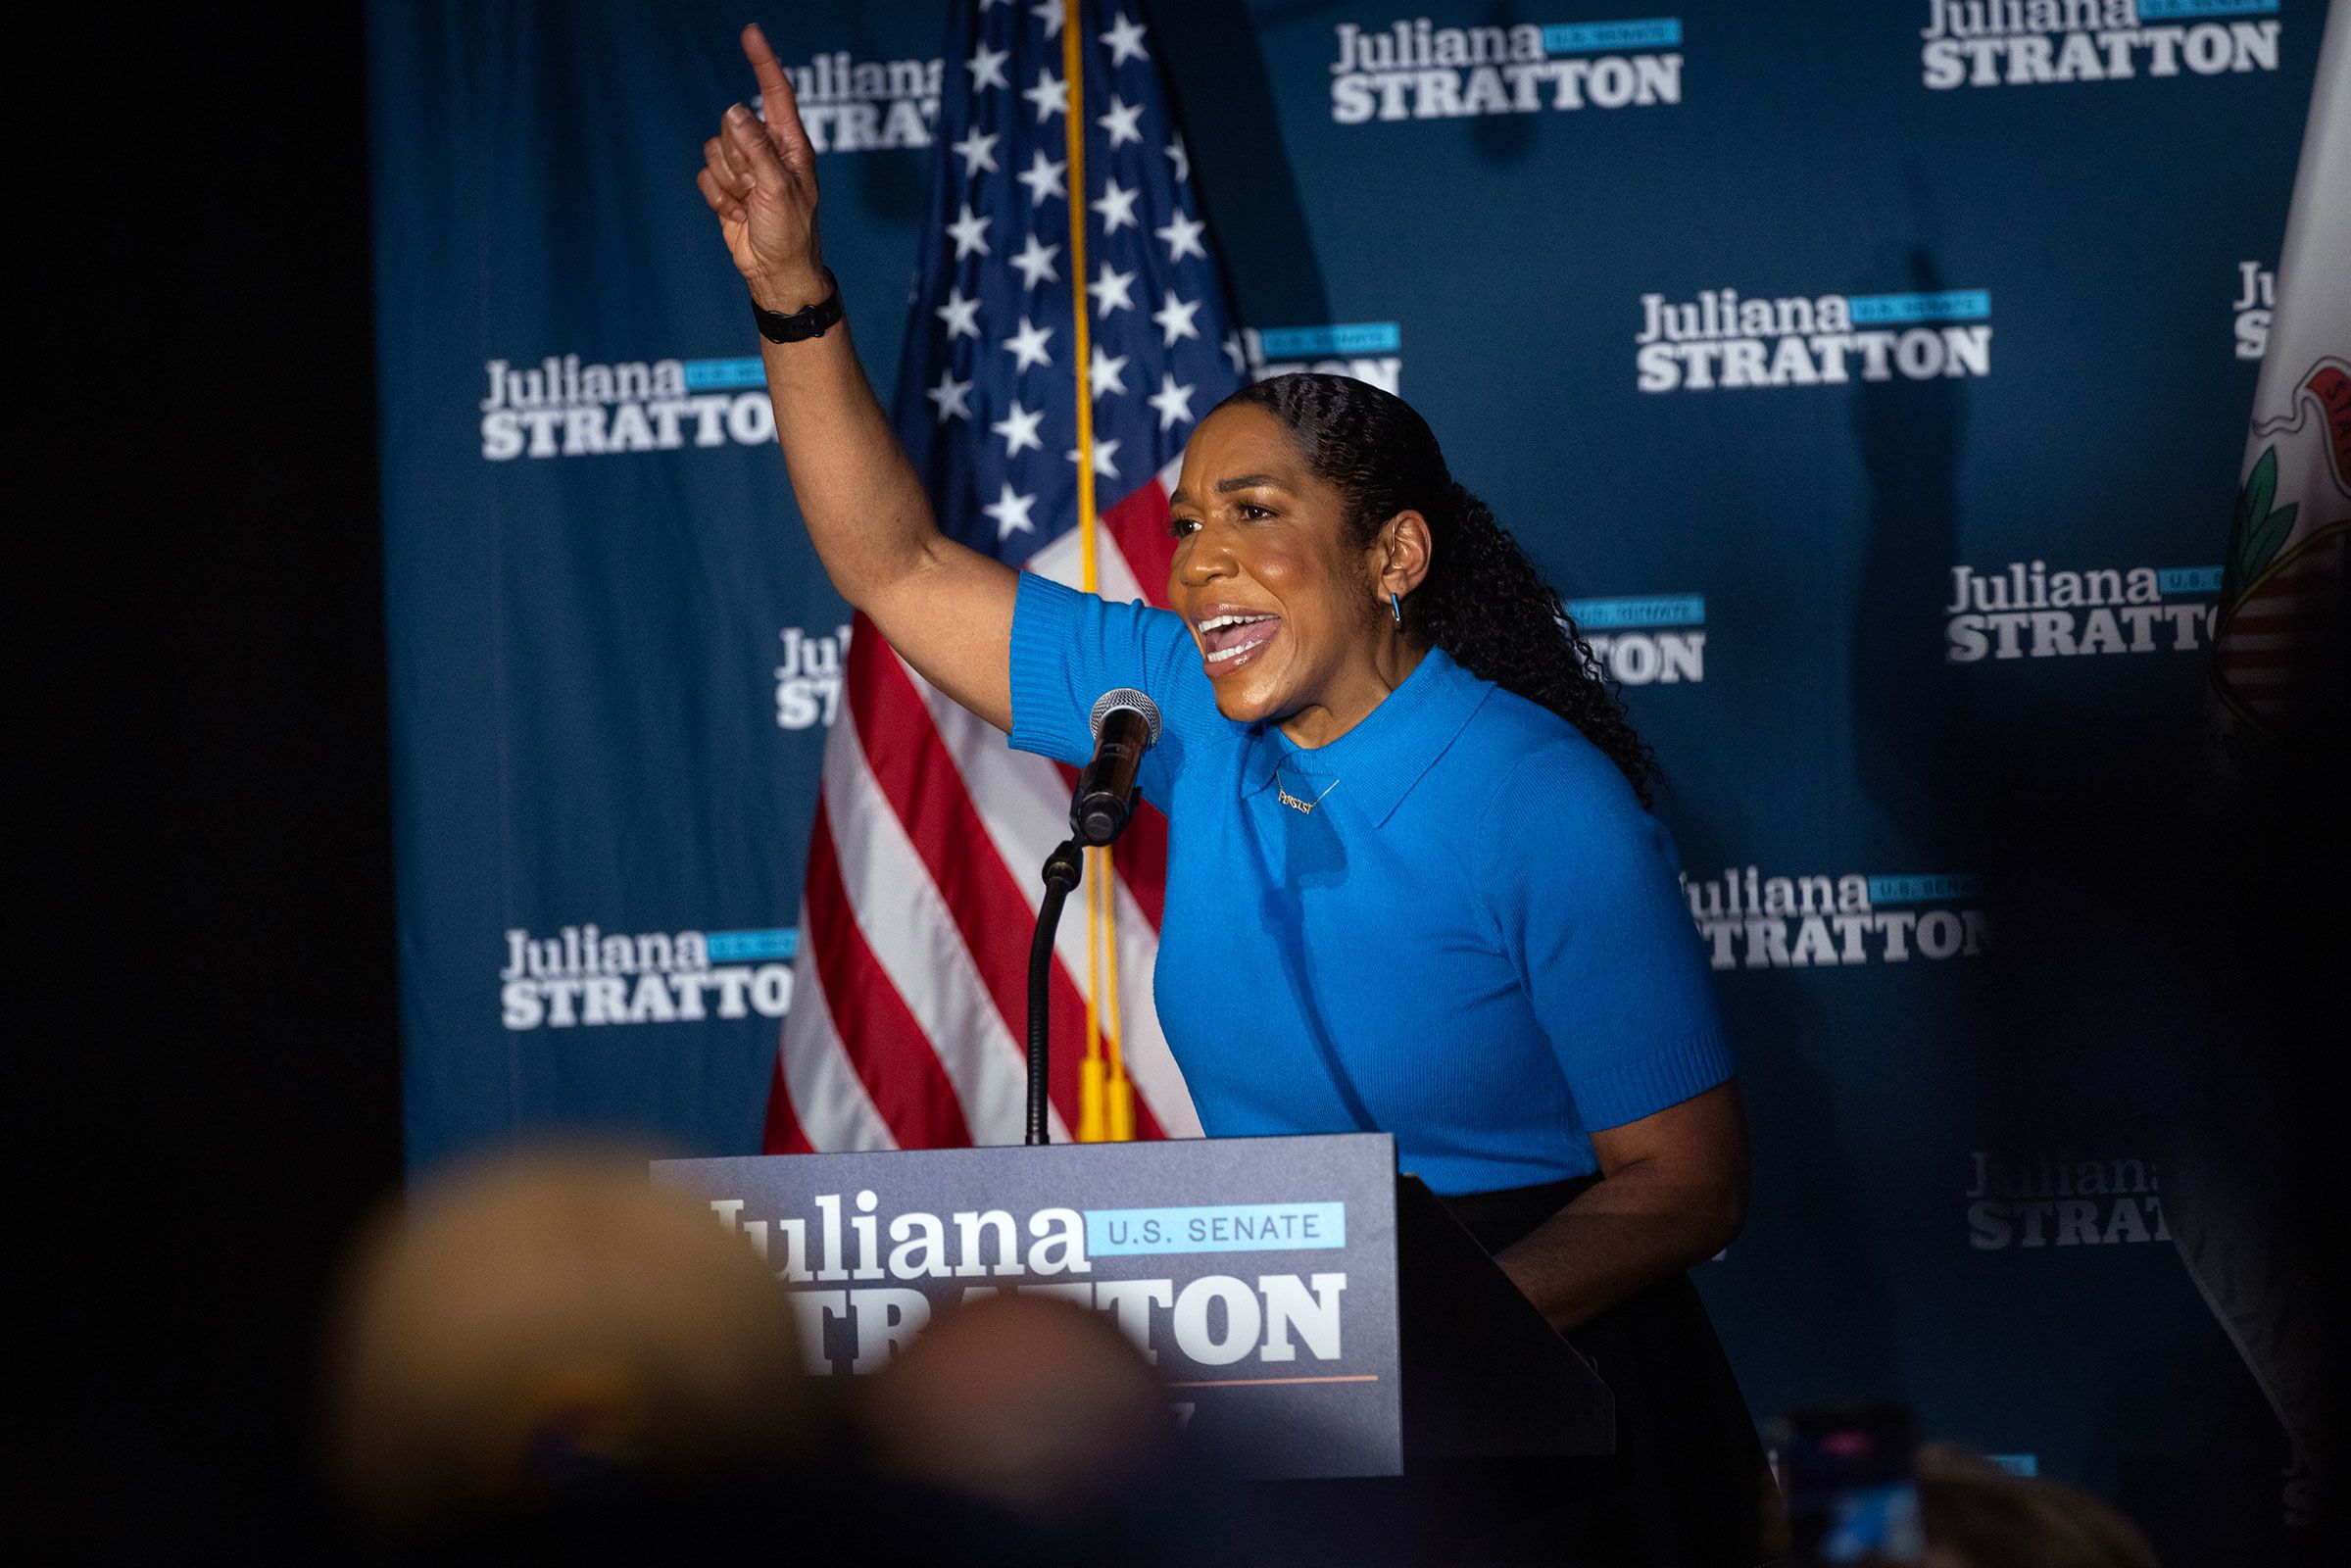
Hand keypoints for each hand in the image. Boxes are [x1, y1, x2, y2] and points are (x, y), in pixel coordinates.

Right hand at [697, 23, 826, 312]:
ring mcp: (745, 168)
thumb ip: (756, 148)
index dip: (763, 62)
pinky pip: (705, 176)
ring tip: (749, 204)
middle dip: (737, 158)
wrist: (775, 272)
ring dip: (727, 182)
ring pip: (714, 150)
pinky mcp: (727, 187)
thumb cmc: (790, 232)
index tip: (751, 33)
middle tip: (755, 188)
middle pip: (731, 123)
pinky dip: (717, 198)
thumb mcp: (778, 188)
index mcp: (791, 145)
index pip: (776, 93)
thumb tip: (736, 110)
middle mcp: (767, 150)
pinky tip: (737, 214)